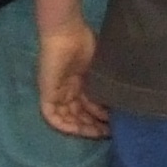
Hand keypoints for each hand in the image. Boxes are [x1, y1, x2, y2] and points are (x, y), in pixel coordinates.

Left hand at [37, 12, 108, 139]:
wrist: (67, 32)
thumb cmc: (85, 43)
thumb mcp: (100, 69)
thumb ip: (105, 86)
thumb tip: (119, 104)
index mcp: (80, 83)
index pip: (89, 106)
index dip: (101, 117)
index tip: (116, 124)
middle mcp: (68, 90)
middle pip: (80, 114)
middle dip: (95, 125)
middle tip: (111, 132)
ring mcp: (57, 92)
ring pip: (68, 118)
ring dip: (83, 127)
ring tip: (100, 133)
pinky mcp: (47, 93)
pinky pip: (52, 116)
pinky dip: (65, 125)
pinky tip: (80, 130)